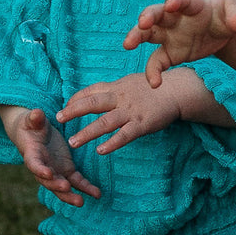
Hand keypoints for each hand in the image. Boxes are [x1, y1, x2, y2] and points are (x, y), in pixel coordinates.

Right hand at [0, 106, 100, 206]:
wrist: (34, 134)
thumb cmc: (31, 125)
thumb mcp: (31, 120)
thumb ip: (34, 119)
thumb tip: (36, 113)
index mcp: (32, 155)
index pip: (34, 164)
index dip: (40, 170)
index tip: (48, 173)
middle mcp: (43, 168)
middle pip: (48, 181)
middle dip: (57, 186)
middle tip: (67, 189)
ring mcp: (56, 171)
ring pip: (63, 187)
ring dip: (71, 195)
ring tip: (81, 201)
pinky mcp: (67, 171)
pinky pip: (77, 182)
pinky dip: (86, 188)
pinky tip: (97, 194)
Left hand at [57, 74, 183, 154]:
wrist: (177, 90)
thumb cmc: (154, 87)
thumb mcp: (130, 83)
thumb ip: (114, 90)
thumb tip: (98, 94)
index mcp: (116, 88)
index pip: (91, 92)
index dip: (75, 99)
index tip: (63, 108)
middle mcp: (120, 98)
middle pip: (92, 104)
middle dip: (74, 111)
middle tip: (59, 119)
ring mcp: (131, 112)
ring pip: (105, 122)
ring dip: (87, 133)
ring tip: (73, 143)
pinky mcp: (142, 124)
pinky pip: (125, 135)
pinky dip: (112, 143)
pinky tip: (101, 151)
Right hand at [123, 0, 235, 87]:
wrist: (221, 24)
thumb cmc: (226, 13)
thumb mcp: (235, 12)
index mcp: (193, 4)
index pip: (184, 0)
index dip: (178, 1)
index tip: (172, 3)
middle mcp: (175, 17)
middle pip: (157, 13)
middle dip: (148, 17)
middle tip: (143, 23)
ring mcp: (170, 34)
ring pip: (148, 34)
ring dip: (137, 37)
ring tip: (127, 44)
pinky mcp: (170, 52)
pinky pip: (157, 62)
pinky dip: (153, 72)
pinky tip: (154, 84)